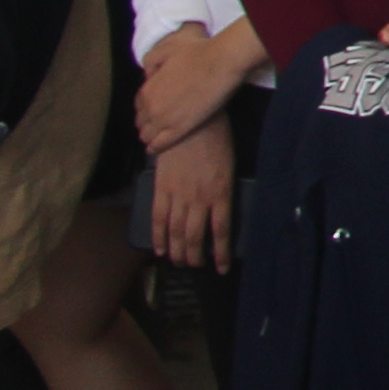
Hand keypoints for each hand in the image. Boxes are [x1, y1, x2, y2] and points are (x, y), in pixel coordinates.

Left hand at [134, 31, 234, 154]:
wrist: (221, 61)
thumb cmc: (198, 52)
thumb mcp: (167, 49)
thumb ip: (151, 62)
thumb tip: (147, 74)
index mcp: (147, 89)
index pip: (138, 105)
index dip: (145, 107)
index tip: (154, 107)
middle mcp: (151, 107)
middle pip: (141, 122)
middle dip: (146, 122)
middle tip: (157, 122)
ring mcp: (164, 120)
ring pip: (147, 135)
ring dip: (150, 136)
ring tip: (156, 136)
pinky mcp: (180, 129)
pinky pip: (160, 144)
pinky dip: (155, 147)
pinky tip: (154, 148)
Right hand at [146, 111, 233, 269]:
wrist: (192, 120)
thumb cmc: (217, 138)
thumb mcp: (230, 166)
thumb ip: (223, 191)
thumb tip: (219, 211)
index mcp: (221, 192)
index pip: (221, 231)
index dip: (220, 253)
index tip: (222, 269)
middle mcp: (199, 199)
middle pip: (195, 236)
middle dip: (195, 256)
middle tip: (195, 266)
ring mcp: (178, 195)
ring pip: (176, 232)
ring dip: (178, 251)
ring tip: (180, 262)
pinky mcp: (161, 188)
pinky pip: (158, 218)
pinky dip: (158, 236)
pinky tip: (160, 249)